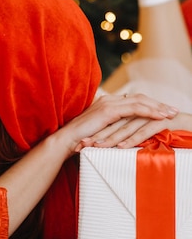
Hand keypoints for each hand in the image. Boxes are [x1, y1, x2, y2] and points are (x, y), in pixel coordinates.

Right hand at [60, 93, 178, 153]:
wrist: (66, 140)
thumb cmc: (81, 140)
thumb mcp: (101, 132)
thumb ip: (112, 128)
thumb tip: (125, 134)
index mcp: (107, 103)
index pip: (133, 100)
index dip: (150, 104)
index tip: (163, 111)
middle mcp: (109, 100)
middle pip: (139, 98)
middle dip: (158, 104)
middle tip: (174, 110)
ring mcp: (108, 104)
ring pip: (140, 101)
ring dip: (158, 107)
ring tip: (171, 113)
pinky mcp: (108, 111)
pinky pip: (134, 109)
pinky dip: (149, 111)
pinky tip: (160, 116)